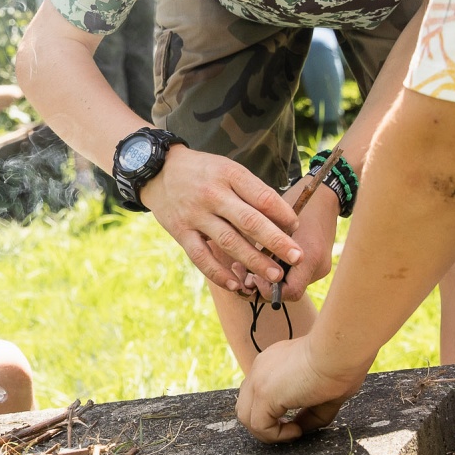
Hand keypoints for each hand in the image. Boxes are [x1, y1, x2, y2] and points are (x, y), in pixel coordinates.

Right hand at [141, 146, 301, 289]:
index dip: (283, 214)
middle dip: (276, 242)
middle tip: (297, 257)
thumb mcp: (227, 169)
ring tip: (274, 275)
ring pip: (229, 242)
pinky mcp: (180, 232)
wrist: (156, 170)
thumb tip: (281, 220)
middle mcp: (213, 195)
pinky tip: (236, 286)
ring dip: (254, 261)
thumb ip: (250, 191)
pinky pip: (201, 257)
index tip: (296, 227)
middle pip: (250, 222)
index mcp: (229, 175)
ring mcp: (195, 215)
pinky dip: (219, 274)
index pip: (262, 197)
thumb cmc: (202, 171)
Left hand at [222, 186, 338, 303]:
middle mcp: (319, 267)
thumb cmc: (296, 203)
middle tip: (241, 275)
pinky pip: (295, 275)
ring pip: (290, 285)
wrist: (324, 195)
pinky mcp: (317, 264)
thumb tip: (242, 271)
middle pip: (289, 293)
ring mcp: (320, 267)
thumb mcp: (274, 222)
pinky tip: (262, 260)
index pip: (290, 292)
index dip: (267, 290)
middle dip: (263, 287)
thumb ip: (263, 247)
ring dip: (269, 279)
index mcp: (311, 256)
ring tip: (246, 266)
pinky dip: (278, 272)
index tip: (250, 276)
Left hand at [236, 335, 365, 442]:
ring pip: (246, 416)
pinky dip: (275, 435)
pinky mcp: (264, 393)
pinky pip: (258, 425)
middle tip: (290, 429)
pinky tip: (296, 431)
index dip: (271, 411)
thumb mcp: (324, 392)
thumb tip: (301, 429)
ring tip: (293, 431)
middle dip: (264, 422)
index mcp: (273, 362)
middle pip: (246, 404)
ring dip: (268, 432)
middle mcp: (261, 368)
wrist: (341, 350)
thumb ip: (309, 412)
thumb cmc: (341, 364)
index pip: (257, 390)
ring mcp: (259, 380)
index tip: (295, 421)